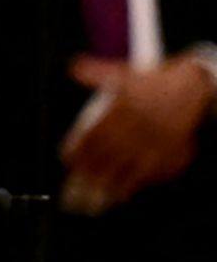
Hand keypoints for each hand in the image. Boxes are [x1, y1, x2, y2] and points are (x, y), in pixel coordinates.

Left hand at [60, 55, 214, 209]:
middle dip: (92, 170)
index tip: (66, 159)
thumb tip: (73, 68)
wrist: (194, 86)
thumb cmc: (154, 82)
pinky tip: (127, 191)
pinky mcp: (176, 153)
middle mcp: (142, 127)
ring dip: (114, 182)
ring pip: (133, 167)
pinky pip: (158, 172)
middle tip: (77, 183)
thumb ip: (97, 73)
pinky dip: (141, 183)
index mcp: (127, 108)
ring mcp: (159, 142)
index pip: (97, 132)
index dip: (80, 148)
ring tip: (99, 194)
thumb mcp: (124, 73)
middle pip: (112, 154)